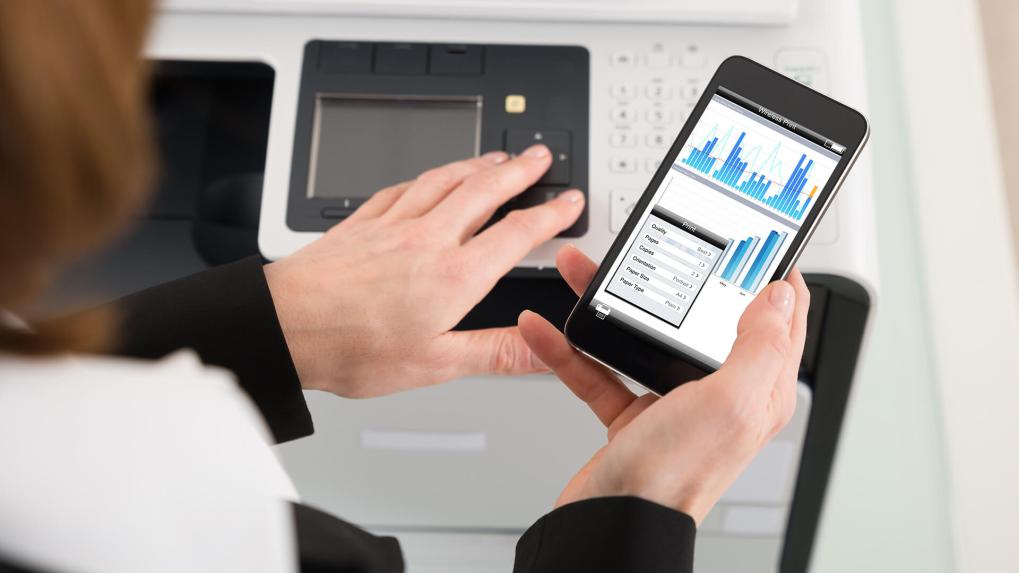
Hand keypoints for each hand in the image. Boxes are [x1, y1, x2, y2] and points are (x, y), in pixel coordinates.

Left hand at [264, 145, 583, 397]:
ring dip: (477, 164)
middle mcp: (428, 238)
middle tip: (540, 156)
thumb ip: (495, 352)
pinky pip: (403, 187)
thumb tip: (543, 350)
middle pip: (485, 190)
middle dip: (519, 170)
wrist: (284, 326)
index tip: (570, 202)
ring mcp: (393, 225)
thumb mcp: (436, 363)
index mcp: (454, 274)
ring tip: (496, 157)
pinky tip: (427, 178)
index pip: (517, 233)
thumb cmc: (351, 346)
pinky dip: (426, 176)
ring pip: (445, 179)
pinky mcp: (363, 223)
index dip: (551, 215)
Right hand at [518, 245, 808, 523]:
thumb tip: (779, 296)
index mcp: (756, 391)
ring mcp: (672, 403)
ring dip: (609, 305)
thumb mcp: (729, 402)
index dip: (769, 278)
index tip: (752, 241)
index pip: (777, 322)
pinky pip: (599, 370)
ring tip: (583, 273)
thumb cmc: (675, 476)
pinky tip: (546, 329)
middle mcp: (717, 395)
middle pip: (698, 319)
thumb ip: (757, 346)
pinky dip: (570, 349)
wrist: (613, 523)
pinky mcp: (630, 415)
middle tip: (656, 242)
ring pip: (642, 337)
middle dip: (673, 277)